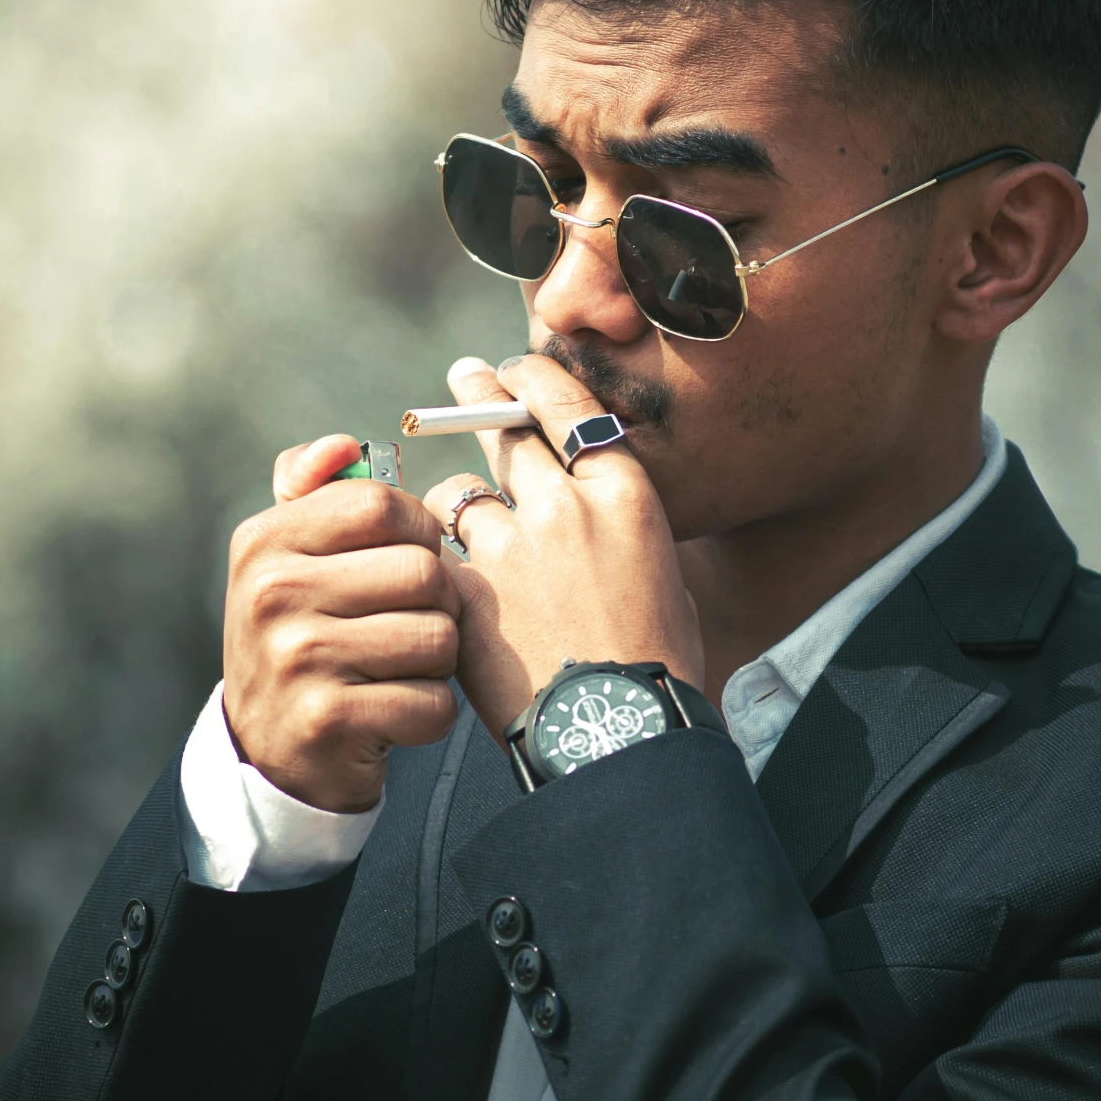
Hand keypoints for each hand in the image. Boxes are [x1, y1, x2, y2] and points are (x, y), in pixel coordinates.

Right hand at [223, 433, 462, 812]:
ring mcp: (297, 658)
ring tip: (401, 670)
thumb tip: (340, 445)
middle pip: (423, 571)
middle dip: (437, 605)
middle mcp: (271, 594)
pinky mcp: (327, 719)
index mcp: (264, 542)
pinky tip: (396, 713)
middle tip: (410, 626)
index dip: (419, 532)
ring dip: (437, 662)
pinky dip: (429, 714)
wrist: (267, 752)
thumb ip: (313, 491)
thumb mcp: (286, 559)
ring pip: (437, 637)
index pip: (381, 504)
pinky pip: (431, 702)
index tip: (409, 559)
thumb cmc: (300, 638)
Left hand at [423, 356, 702, 742]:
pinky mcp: (468, 592)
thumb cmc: (657, 665)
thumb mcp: (664, 577)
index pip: (568, 407)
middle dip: (480, 399)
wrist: (623, 731)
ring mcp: (511, 548)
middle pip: (507, 431)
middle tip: (463, 379)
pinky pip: (435, 557)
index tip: (513, 369)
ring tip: (452, 517)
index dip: (533, 380)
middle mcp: (566, 506)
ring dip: (454, 504)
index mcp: (625, 496)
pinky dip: (435, 566)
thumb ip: (622, 530)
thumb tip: (597, 513)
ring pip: (458, 495)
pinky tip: (436, 582)